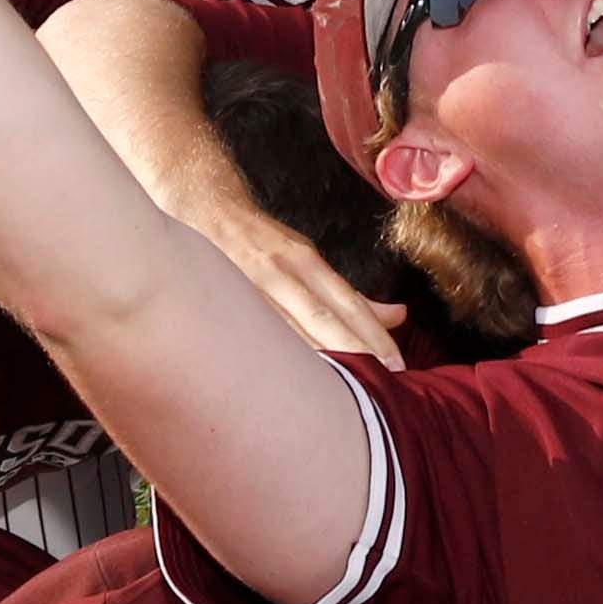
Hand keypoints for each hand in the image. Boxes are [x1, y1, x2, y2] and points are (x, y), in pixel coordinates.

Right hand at [201, 208, 413, 368]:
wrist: (204, 208)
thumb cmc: (263, 242)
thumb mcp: (307, 257)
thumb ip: (349, 294)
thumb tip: (398, 316)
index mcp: (305, 261)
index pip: (348, 303)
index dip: (374, 335)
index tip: (397, 367)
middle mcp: (280, 272)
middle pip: (323, 318)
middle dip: (355, 351)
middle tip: (383, 386)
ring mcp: (248, 287)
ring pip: (287, 331)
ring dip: (317, 361)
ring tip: (344, 394)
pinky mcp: (223, 301)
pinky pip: (254, 335)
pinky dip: (274, 360)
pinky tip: (289, 386)